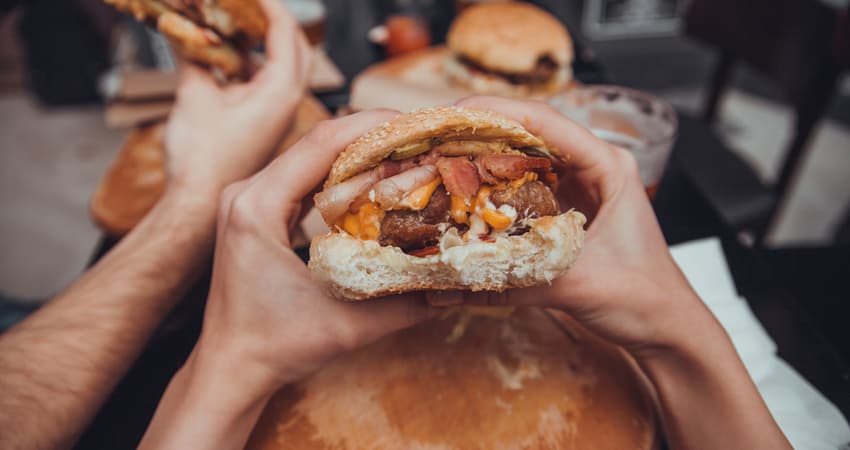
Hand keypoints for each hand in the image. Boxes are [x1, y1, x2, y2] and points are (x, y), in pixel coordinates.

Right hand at [164, 0, 311, 196]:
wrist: (200, 207)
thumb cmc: (201, 160)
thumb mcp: (194, 96)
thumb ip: (196, 55)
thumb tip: (188, 27)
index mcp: (279, 92)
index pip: (287, 34)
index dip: (271, 6)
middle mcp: (288, 104)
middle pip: (297, 49)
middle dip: (277, 22)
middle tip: (252, 6)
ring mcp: (280, 116)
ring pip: (287, 68)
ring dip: (269, 43)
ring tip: (241, 23)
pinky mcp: (268, 127)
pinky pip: (273, 85)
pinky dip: (259, 65)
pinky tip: (234, 60)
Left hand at [193, 110, 436, 396]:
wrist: (229, 369)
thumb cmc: (275, 349)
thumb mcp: (348, 327)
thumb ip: (405, 305)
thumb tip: (456, 284)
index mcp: (256, 207)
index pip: (321, 144)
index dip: (373, 127)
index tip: (417, 124)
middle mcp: (245, 193)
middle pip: (316, 144)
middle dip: (371, 136)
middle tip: (422, 137)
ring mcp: (246, 199)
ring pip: (309, 157)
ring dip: (356, 153)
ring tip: (405, 153)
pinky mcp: (253, 211)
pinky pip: (301, 178)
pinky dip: (338, 175)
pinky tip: (373, 180)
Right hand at [429, 96, 712, 356]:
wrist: (664, 326)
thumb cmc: (643, 297)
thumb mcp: (576, 286)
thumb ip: (510, 286)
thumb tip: (447, 288)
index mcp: (607, 167)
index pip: (547, 123)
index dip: (498, 112)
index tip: (455, 112)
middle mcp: (592, 168)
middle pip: (530, 134)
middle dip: (482, 132)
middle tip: (435, 137)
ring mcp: (579, 188)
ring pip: (524, 159)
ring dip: (485, 159)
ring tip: (441, 160)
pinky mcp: (566, 210)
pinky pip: (524, 189)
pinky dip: (495, 190)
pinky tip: (465, 195)